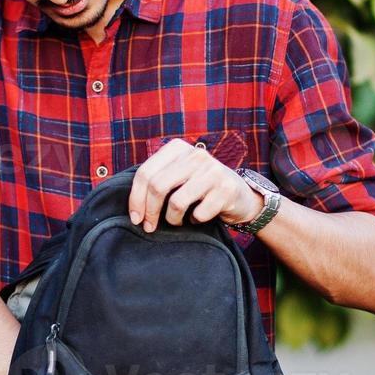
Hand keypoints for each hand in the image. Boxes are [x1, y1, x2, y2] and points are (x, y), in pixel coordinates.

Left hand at [127, 138, 264, 231]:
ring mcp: (213, 170)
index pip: (145, 173)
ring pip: (176, 202)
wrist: (240, 195)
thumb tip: (133, 206)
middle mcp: (196, 154)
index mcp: (178, 148)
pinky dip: (195, 221)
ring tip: (178, 220)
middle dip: (150, 212)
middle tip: (149, 227)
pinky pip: (199, 214)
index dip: (135, 199)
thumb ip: (156, 180)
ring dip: (173, 218)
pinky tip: (200, 216)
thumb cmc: (201, 189)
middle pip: (157, 186)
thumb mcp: (178, 176)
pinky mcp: (227, 189)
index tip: (135, 218)